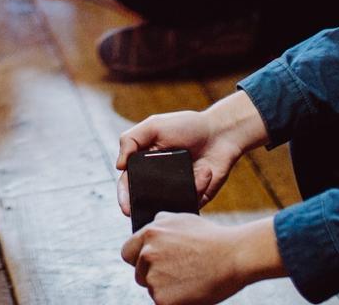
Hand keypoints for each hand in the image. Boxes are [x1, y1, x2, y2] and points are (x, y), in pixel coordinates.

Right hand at [116, 91, 265, 214]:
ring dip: (173, 197)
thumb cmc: (187, 126)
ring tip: (189, 177)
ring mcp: (177, 190)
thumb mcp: (154, 125)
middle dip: (144, 206)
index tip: (126, 206)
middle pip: (144, 200)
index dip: (125, 196)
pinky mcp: (196, 197)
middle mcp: (158, 181)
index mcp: (144, 164)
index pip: (128, 184)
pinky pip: (191, 203)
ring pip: (167, 206)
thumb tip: (119, 166)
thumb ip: (131, 139)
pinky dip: (198, 187)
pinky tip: (206, 171)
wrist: (220, 132)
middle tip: (143, 212)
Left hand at [121, 213, 281, 304]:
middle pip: (139, 273)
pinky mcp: (163, 299)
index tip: (150, 264)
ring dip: (166, 288)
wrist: (234, 256)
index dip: (138, 259)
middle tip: (177, 273)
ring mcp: (154, 277)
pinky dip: (175, 301)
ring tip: (189, 278)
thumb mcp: (182, 219)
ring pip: (152, 289)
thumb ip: (161, 223)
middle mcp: (147, 254)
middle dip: (152, 275)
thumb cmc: (212, 238)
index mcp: (150, 233)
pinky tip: (191, 290)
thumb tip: (151, 225)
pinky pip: (163, 302)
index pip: (127, 252)